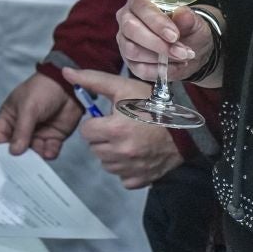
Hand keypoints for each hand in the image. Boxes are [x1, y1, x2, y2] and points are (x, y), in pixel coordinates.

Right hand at [0, 71, 83, 159]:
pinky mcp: (54, 137)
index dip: (3, 147)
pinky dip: (49, 153)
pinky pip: (49, 150)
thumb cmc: (42, 90)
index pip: (2, 136)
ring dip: (37, 155)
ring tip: (39, 156)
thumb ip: (21, 131)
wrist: (68, 87)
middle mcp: (23, 127)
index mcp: (10, 117)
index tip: (7, 158)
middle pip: (18, 146)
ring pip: (34, 151)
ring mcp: (39, 132)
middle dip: (21, 154)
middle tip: (24, 163)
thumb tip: (14, 151)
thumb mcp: (28, 108)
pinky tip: (49, 151)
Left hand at [64, 68, 186, 187]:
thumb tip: (65, 73)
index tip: (107, 119)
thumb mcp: (122, 86)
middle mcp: (122, 152)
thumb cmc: (153, 104)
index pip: (86, 131)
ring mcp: (133, 167)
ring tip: (127, 140)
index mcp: (114, 129)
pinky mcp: (144, 178)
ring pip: (107, 164)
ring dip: (112, 154)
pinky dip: (126, 170)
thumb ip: (92, 80)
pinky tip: (135, 156)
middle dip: (102, 138)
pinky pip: (124, 179)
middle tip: (118, 128)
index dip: (95, 123)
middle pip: (95, 148)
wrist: (187, 124)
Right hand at [115, 0, 213, 82]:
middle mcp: (126, 19)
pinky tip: (175, 65)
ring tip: (182, 57)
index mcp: (139, 2)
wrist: (191, 50)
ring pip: (132, 50)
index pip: (140, 7)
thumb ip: (188, 18)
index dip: (156, 22)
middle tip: (182, 52)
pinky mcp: (129, 61)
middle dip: (158, 43)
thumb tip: (182, 13)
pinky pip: (139, 68)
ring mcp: (125, 41)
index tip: (174, 36)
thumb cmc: (189, 30)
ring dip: (160, 58)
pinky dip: (161, 70)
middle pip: (131, 29)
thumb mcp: (195, 23)